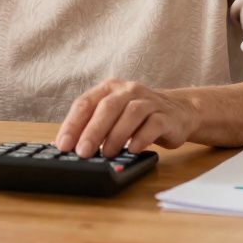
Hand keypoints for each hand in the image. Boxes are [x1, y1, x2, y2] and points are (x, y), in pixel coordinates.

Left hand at [54, 78, 198, 156]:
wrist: (179, 112)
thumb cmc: (137, 118)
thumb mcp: (113, 117)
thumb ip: (93, 127)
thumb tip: (68, 147)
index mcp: (108, 88)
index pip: (85, 103)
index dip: (72, 125)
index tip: (63, 145)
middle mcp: (128, 90)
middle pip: (107, 107)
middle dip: (92, 131)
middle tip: (82, 152)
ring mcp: (149, 101)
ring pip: (130, 114)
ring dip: (116, 136)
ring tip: (107, 154)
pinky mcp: (166, 116)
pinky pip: (153, 124)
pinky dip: (141, 138)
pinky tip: (132, 150)